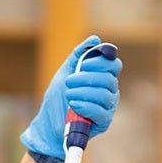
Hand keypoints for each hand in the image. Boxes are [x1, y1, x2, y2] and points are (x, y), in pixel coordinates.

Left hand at [21, 35, 122, 162]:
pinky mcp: (104, 122)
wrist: (49, 124)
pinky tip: (73, 105)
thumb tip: (95, 38)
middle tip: (68, 81)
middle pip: (109, 79)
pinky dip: (86, 106)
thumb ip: (79, 55)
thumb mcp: (66, 72)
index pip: (113, 64)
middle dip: (87, 78)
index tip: (83, 65)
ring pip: (104, 94)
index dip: (100, 62)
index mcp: (103, 77)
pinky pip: (101, 112)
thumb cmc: (58, 98)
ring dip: (83, 92)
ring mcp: (108, 107)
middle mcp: (110, 91)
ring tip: (68, 95)